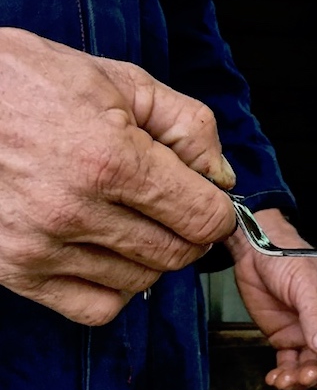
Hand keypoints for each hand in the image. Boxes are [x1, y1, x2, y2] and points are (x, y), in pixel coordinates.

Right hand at [0, 27, 236, 324]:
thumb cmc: (33, 82)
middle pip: (177, 253)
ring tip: (132, 220)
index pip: (204, 217)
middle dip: (190, 233)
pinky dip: (115, 288)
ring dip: (151, 257)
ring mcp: (40, 245)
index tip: (211, 200)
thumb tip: (222, 179)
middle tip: (175, 208)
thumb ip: (189, 127)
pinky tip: (107, 253)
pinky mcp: (13, 270)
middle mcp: (74, 210)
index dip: (219, 211)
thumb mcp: (123, 82)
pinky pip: (95, 307)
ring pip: (141, 281)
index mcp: (110, 159)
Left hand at [226, 209, 316, 389]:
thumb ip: (314, 316)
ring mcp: (304, 334)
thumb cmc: (288, 257)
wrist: (255, 252)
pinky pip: (288, 364)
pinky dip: (283, 375)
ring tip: (285, 380)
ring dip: (300, 379)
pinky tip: (275, 379)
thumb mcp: (305, 285)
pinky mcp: (284, 338)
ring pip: (309, 366)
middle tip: (304, 376)